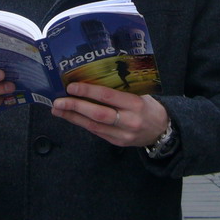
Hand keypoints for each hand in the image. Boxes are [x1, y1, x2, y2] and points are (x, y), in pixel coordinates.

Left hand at [52, 82, 168, 148]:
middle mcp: (129, 120)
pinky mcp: (117, 142)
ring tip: (58, 110)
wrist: (162, 130)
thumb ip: (120, 88)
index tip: (72, 87)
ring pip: (93, 126)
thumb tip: (93, 76)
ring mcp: (123, 134)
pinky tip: (71, 117)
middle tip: (58, 101)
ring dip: (73, 117)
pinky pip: (96, 132)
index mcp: (135, 103)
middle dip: (75, 107)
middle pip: (97, 114)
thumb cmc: (148, 106)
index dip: (88, 92)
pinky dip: (82, 123)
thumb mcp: (140, 93)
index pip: (107, 96)